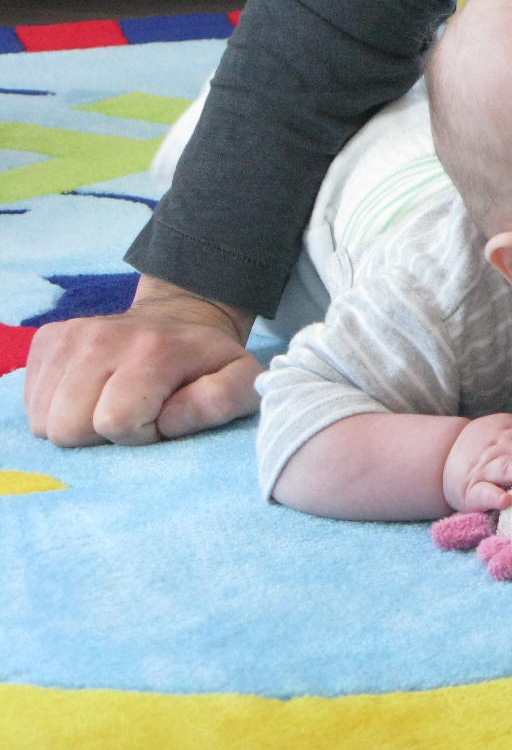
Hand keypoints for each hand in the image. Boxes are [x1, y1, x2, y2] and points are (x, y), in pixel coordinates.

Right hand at [25, 275, 260, 446]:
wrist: (181, 315)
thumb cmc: (208, 361)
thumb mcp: (240, 380)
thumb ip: (221, 401)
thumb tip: (170, 420)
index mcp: (152, 351)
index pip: (116, 422)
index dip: (140, 434)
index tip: (160, 418)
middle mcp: (102, 338)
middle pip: (69, 428)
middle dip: (103, 433)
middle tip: (134, 413)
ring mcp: (68, 336)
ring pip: (44, 422)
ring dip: (79, 424)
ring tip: (112, 404)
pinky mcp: (47, 341)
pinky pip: (31, 404)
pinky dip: (58, 409)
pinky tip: (92, 393)